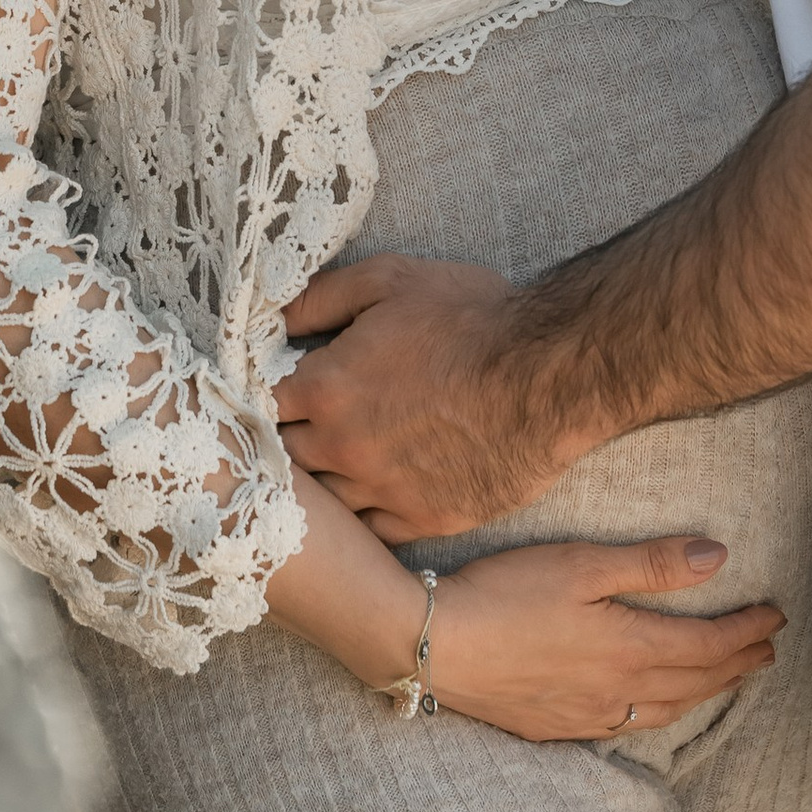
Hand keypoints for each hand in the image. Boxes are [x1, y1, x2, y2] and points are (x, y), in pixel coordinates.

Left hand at [276, 253, 582, 541]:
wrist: (549, 373)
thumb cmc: (472, 318)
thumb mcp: (390, 279)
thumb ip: (322, 297)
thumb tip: (275, 318)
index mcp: (326, 388)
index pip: (262, 403)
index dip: (268, 393)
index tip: (282, 387)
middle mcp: (343, 447)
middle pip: (285, 457)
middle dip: (291, 436)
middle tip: (309, 422)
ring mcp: (383, 489)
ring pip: (324, 502)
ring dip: (324, 481)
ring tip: (342, 459)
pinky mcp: (424, 518)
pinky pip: (371, 532)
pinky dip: (366, 514)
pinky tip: (377, 490)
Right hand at [424, 534, 783, 744]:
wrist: (433, 646)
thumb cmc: (504, 594)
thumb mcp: (582, 564)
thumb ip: (652, 564)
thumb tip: (720, 558)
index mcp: (630, 647)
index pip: (709, 643)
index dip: (748, 630)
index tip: (777, 615)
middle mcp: (618, 691)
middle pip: (696, 682)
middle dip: (738, 664)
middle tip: (768, 650)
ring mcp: (587, 716)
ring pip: (666, 711)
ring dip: (705, 694)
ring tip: (728, 680)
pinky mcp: (556, 728)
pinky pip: (627, 729)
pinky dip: (660, 716)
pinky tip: (654, 711)